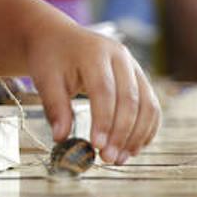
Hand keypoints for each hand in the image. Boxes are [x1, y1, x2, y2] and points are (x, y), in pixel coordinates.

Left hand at [24, 24, 159, 164]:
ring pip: (146, 104)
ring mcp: (134, 67)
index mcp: (95, 52)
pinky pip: (151, 106)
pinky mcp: (139, 78)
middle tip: (108, 159)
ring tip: (120, 159)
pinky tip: (132, 148)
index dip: (104, 120)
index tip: (96, 146)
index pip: (104, 90)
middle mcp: (120, 57)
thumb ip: (55, 107)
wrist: (58, 37)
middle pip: (130, 99)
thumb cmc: (51, 58)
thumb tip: (61, 139)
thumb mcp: (45, 79)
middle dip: (121, 133)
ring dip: (137, 135)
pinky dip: (145, 129)